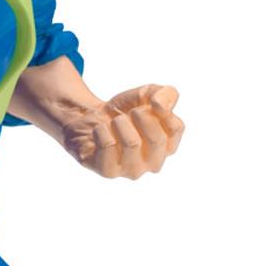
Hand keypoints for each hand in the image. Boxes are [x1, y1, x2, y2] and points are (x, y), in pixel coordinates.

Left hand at [61, 84, 183, 178]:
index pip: (176, 128)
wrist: (89, 119)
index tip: (147, 104)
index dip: (159, 109)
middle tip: (128, 114)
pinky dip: (101, 130)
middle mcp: (154, 163)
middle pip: (156, 139)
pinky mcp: (109, 171)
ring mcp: (132, 171)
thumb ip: (166, 93)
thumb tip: (162, 105)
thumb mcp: (147, 94)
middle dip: (139, 117)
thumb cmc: (124, 111)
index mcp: (168, 146)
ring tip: (113, 124)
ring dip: (119, 123)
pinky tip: (100, 133)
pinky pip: (108, 145)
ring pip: (132, 143)